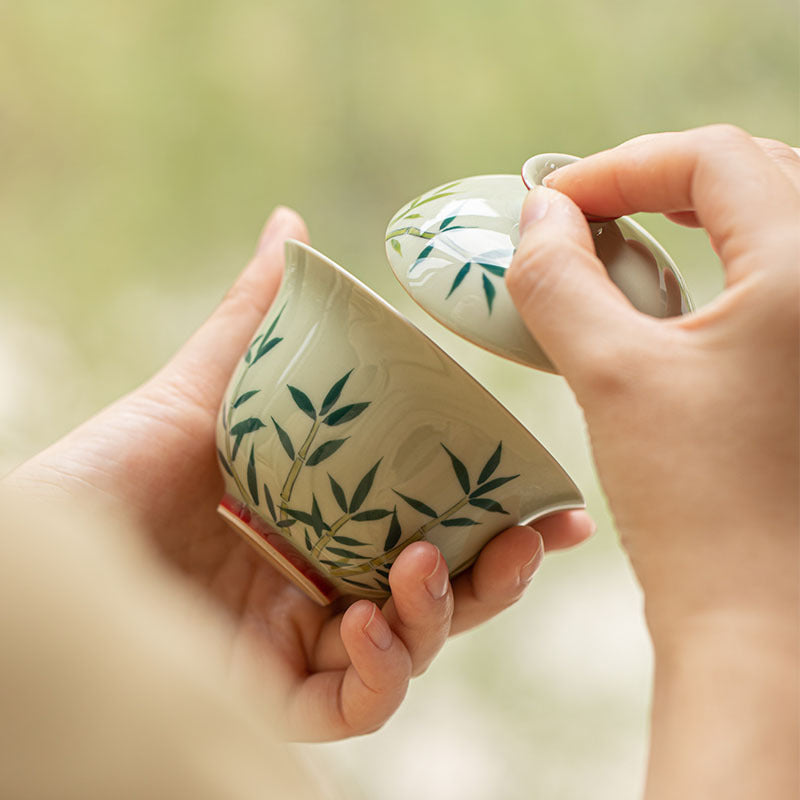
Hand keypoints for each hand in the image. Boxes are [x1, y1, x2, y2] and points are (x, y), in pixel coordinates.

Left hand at [4, 207, 593, 741]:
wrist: (32, 553)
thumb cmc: (109, 471)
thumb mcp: (197, 391)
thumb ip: (254, 319)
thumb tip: (289, 223)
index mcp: (320, 518)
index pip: (427, 521)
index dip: (495, 515)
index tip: (553, 502)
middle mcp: (318, 585)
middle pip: (434, 590)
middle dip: (495, 573)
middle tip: (530, 539)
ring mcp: (298, 647)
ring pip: (410, 649)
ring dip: (438, 612)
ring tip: (419, 565)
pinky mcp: (271, 702)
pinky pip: (354, 704)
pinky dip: (380, 671)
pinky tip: (367, 624)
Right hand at [506, 126, 798, 797]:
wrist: (763, 621)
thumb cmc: (697, 504)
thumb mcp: (610, 376)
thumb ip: (560, 280)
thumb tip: (536, 217)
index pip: (712, 157)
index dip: (618, 166)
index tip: (550, 203)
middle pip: (754, 175)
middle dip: (658, 183)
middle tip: (586, 215)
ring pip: (772, 224)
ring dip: (690, 221)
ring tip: (620, 246)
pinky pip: (776, 281)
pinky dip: (715, 269)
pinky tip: (664, 301)